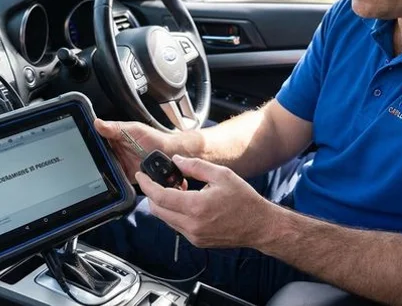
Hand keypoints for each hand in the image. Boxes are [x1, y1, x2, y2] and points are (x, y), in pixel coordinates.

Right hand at [94, 119, 179, 183]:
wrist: (170, 154)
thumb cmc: (155, 139)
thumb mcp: (134, 130)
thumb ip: (115, 128)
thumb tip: (97, 123)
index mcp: (114, 138)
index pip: (97, 142)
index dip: (90, 146)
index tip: (86, 148)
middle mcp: (115, 152)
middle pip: (99, 158)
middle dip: (95, 161)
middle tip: (100, 161)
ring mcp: (119, 165)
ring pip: (105, 171)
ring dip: (104, 172)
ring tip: (110, 169)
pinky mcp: (125, 177)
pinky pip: (116, 182)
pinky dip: (114, 182)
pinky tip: (114, 180)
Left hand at [136, 155, 270, 248]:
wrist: (260, 226)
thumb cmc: (244, 200)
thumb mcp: (221, 175)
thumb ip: (195, 166)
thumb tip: (176, 160)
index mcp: (196, 207)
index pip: (160, 196)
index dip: (146, 185)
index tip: (140, 175)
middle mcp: (191, 225)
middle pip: (157, 210)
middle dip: (152, 194)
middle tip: (157, 180)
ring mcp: (193, 236)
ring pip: (166, 219)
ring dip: (164, 203)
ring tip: (178, 189)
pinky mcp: (197, 241)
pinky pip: (177, 226)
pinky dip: (174, 213)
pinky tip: (186, 202)